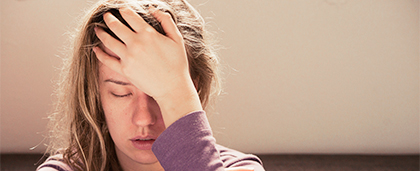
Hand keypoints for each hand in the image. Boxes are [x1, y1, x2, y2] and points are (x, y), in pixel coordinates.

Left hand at [93, 6, 201, 125]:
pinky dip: (99, 54)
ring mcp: (128, 57)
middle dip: (109, 18)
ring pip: (108, 41)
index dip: (124, 10)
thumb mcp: (177, 38)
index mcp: (148, 34)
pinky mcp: (124, 70)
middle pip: (115, 26)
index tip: (121, 9)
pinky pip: (107, 60)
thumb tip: (152, 9)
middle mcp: (136, 43)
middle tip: (106, 15)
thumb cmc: (177, 64)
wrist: (172, 87)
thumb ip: (166, 20)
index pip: (130, 16)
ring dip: (101, 33)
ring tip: (98, 29)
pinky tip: (95, 49)